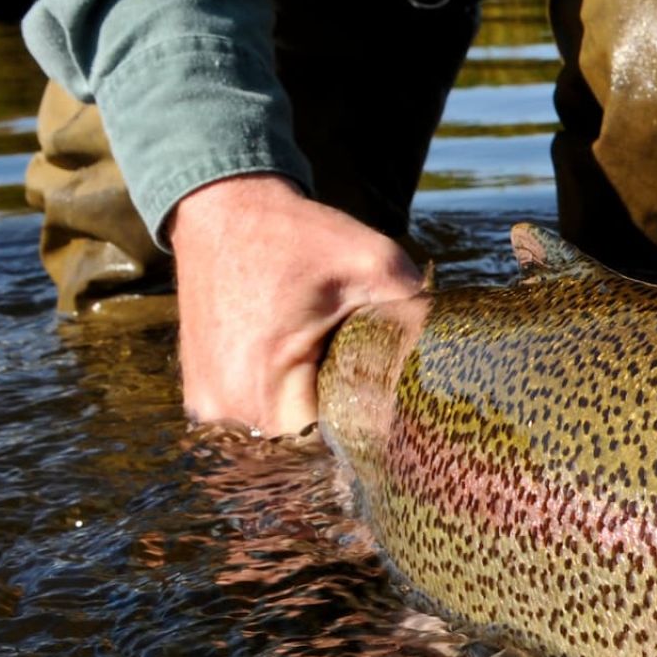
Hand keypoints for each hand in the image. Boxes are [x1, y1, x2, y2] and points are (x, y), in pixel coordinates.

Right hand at [170, 174, 424, 434]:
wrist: (223, 208)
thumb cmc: (296, 237)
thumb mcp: (372, 262)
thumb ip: (416, 310)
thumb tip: (456, 349)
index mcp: (264, 389)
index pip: (331, 448)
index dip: (366, 429)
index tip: (386, 402)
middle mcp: (227, 411)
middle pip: (303, 448)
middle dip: (337, 422)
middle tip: (359, 379)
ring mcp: (208, 407)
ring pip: (276, 436)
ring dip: (306, 412)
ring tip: (323, 368)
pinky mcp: (199, 395)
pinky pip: (250, 417)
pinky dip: (277, 399)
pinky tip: (294, 366)